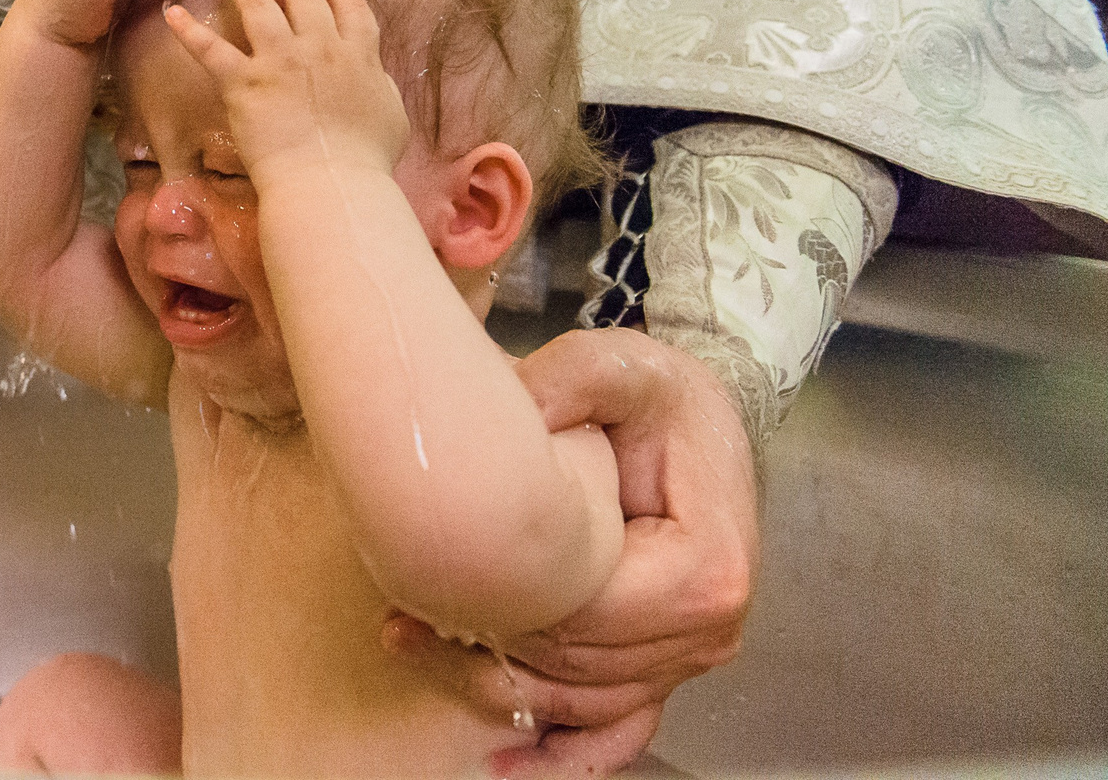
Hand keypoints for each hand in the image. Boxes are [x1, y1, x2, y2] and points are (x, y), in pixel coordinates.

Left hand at [161, 0, 408, 178]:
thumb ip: (379, 83)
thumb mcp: (391, 114)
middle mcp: (318, 47)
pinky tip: (173, 12)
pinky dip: (188, 30)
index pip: (347, 4)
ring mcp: (278, 62)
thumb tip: (374, 74)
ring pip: (258, 6)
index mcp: (358, 53)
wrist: (331, 185)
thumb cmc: (366, 161)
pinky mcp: (243, 84)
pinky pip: (210, 49)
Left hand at [381, 330, 757, 775]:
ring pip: (578, 702)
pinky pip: (613, 732)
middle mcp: (706, 628)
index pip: (592, 614)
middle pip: (578, 666)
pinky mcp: (658, 667)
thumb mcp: (618, 367)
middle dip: (485, 648)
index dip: (511, 605)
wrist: (687, 420)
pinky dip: (560, 755)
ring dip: (494, 686)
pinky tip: (503, 765)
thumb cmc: (659, 399)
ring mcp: (684, 657)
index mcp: (705, 565)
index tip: (436, 587)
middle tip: (401, 618)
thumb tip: (511, 409)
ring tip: (414, 643)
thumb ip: (570, 381)